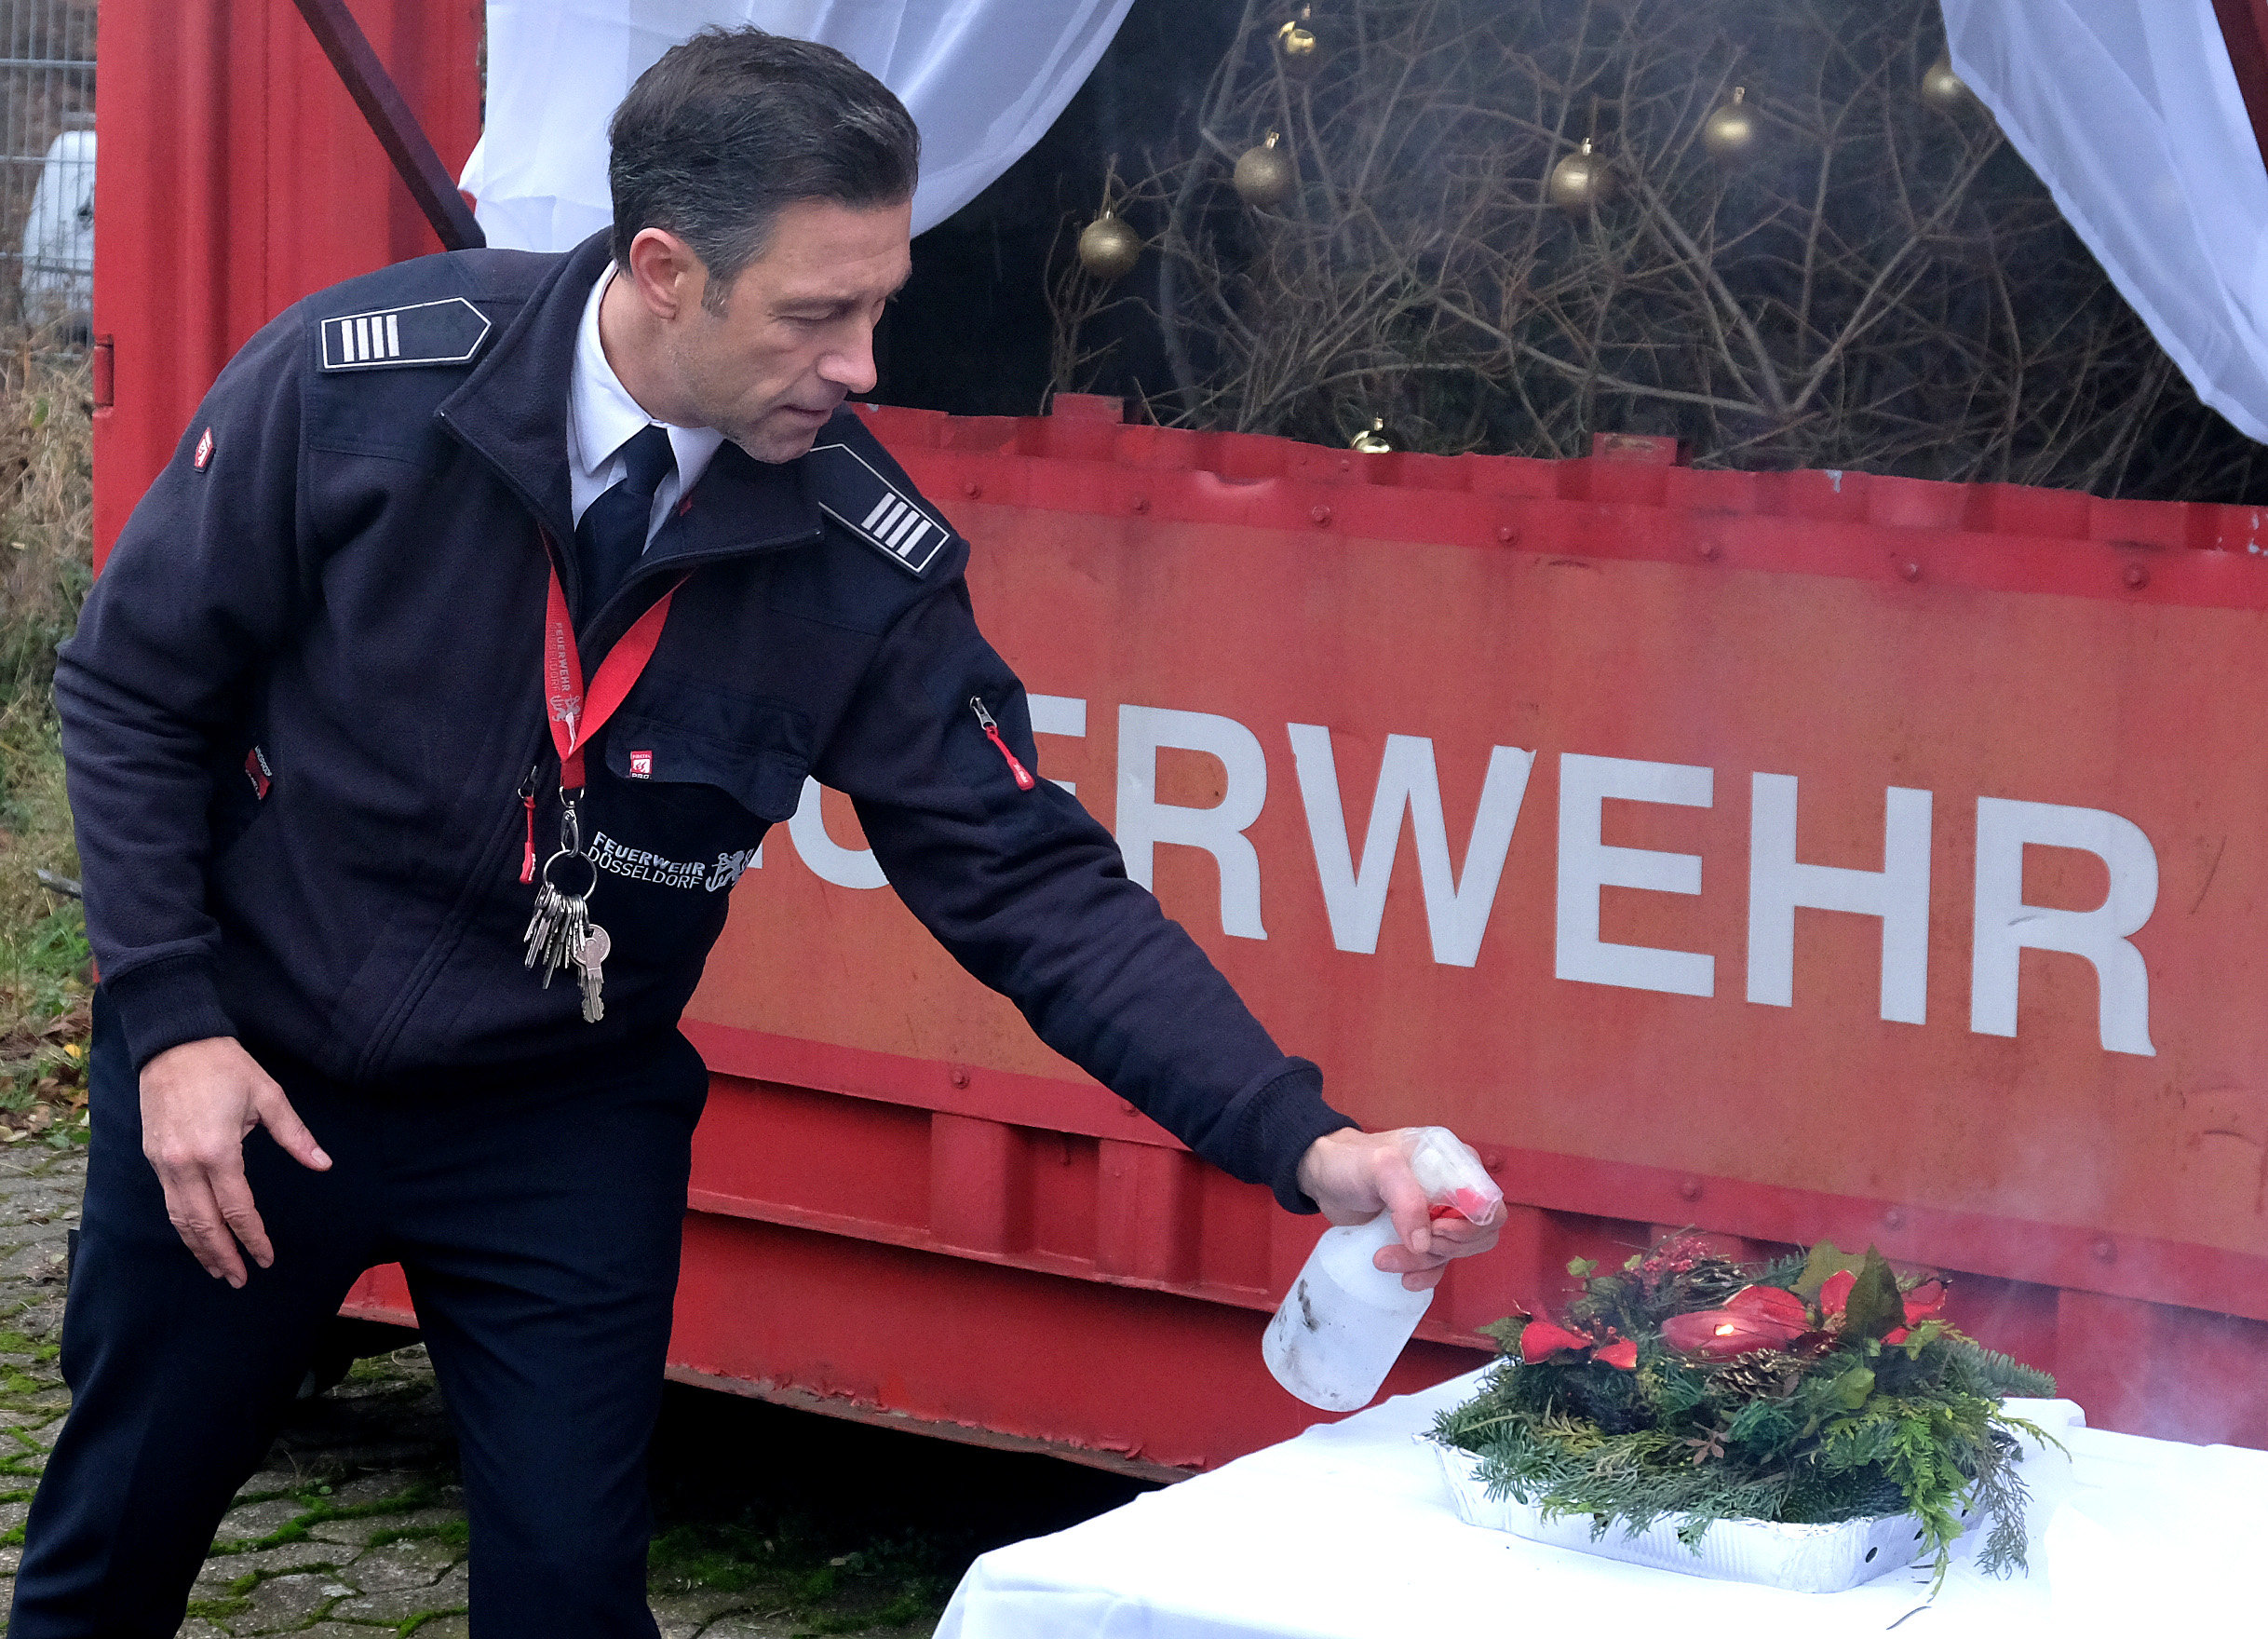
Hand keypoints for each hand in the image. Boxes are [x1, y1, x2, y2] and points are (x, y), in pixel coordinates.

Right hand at [139, 1036, 330, 1286]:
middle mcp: (185, 1164)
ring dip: (199, 1248)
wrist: (173, 1044)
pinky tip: (196, 1237)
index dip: (253, 1237)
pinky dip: (183, 1225)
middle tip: (240, 1280)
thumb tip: (323, 1164)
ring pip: (180, 1218)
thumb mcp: (269, 1096)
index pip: (237, 1209)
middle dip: (223, 1255)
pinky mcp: (152, 1157)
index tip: (266, 1258)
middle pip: (203, 1224)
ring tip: (218, 1269)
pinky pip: (168, 1202)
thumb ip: (295, 1135)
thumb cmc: (226, 1067)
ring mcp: (163, 1163)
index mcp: (218, 1151)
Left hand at [1295, 1127, 1504, 1291]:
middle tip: (1410, 1245)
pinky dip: (1426, 1275)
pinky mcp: (1421, 1236)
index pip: (1488, 1203)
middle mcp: (1454, 1190)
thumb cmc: (1352, 1161)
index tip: (1436, 1229)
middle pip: (1478, 1234)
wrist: (1324, 1177)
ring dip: (1425, 1263)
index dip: (1470, 1225)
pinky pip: (1438, 1264)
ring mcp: (1438, 1215)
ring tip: (1384, 1259)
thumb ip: (1406, 1200)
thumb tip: (1425, 1244)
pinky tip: (1405, 1280)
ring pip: (1455, 1253)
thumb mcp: (1380, 1168)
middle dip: (1446, 1247)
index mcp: (1456, 1163)